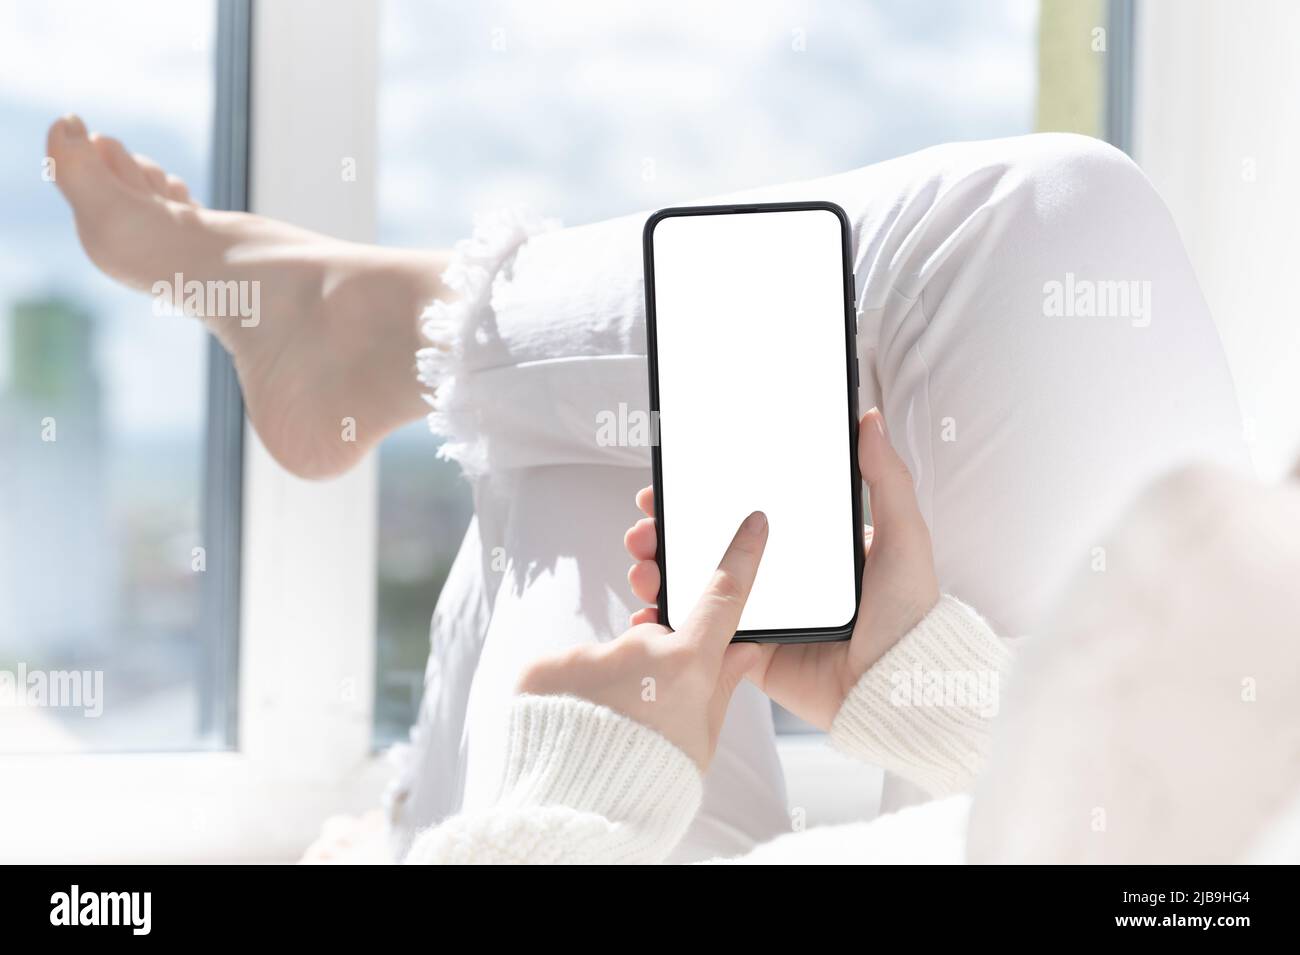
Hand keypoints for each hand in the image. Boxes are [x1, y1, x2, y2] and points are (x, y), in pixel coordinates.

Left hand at [517, 511, 769, 768]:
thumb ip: (721, 686)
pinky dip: (570, 695)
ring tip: (603, 736)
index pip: (722, 599)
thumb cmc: (648, 784)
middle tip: (646, 719)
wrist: (573, 814)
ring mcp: (588, 654)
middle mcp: (637, 649)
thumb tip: (744, 648)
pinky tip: (571, 728)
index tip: (751, 523)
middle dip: (653, 670)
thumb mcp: (700, 741)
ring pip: (607, 662)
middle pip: (654, 642)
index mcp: (686, 667)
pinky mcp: (545, 666)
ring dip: (608, 688)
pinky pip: (566, 672)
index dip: (740, 558)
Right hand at [625, 408, 938, 730]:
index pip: (747, 512)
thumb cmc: (909, 614)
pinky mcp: (752, 654)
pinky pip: (703, 636)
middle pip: (711, 547)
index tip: (673, 482)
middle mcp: (781, 578)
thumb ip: (886, 478)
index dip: (705, 497)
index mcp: (809, 547)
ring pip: (698, 588)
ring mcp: (763, 616)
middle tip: (644, 526)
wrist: (898, 689)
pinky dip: (672, 624)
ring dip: (661, 573)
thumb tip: (870, 419)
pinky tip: (649, 612)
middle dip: (668, 533)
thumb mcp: (903, 537)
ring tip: (642, 566)